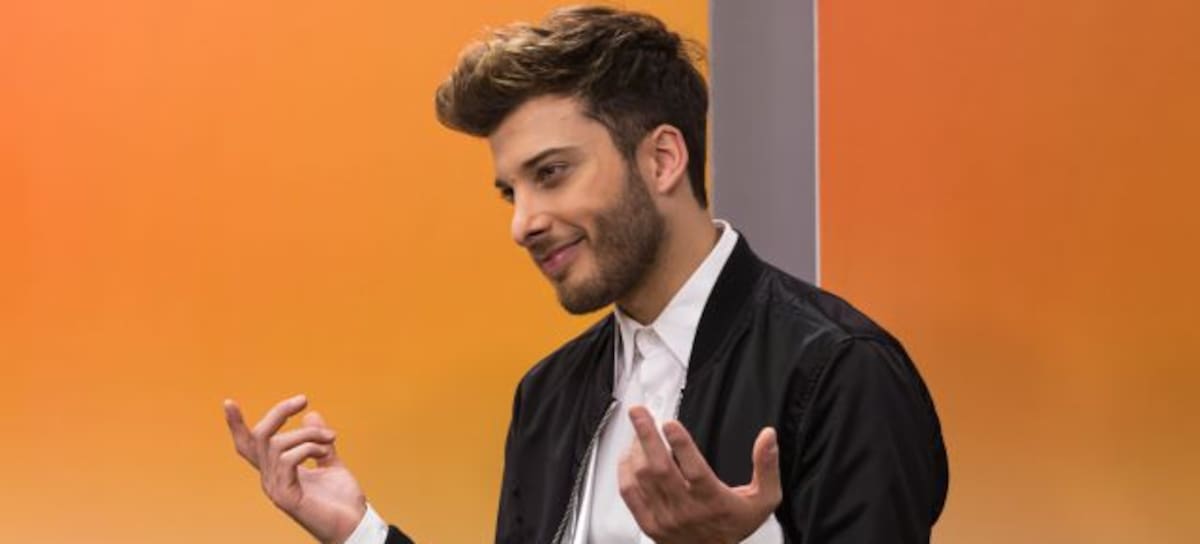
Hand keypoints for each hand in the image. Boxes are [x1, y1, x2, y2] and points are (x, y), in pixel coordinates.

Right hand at [224, 395, 366, 543]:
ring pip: (278, 445)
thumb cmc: (342, 499)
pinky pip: (288, 460)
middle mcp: (270, 478)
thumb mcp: (331, 461)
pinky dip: (308, 448)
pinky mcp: (285, 497)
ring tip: (331, 439)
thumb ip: (319, 440)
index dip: (236, 426)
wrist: (354, 524)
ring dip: (308, 434)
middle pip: (257, 438)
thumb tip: (312, 414)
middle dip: (277, 413)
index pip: (249, 446)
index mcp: (277, 470)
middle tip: (303, 400)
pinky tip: (325, 451)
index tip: (228, 402)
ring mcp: (275, 488)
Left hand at [618, 406, 781, 543]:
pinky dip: (625, 471)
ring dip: (636, 449)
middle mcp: (686, 509)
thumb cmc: (735, 525)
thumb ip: (767, 466)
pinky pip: (630, 494)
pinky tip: (627, 456)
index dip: (681, 445)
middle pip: (660, 468)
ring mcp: (665, 517)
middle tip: (639, 413)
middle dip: (646, 435)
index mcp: (713, 500)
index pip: (694, 470)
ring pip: (642, 478)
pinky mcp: (649, 523)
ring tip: (637, 429)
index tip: (671, 424)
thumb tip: (768, 437)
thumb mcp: (764, 499)